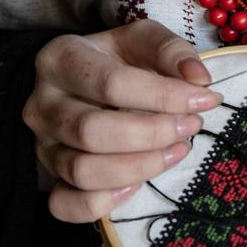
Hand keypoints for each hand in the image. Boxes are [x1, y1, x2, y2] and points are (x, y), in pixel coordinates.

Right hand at [22, 20, 221, 222]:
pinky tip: (137, 185)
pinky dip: (103, 202)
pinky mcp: (49, 177)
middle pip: (92, 132)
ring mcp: (41, 144)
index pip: (112, 84)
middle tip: (189, 127)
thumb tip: (199, 80)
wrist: (82, 82)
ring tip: (176, 151)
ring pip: (81, 171)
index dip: (164, 97)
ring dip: (138, 168)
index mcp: (62, 59)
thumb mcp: (143, 41)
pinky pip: (65, 205)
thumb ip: (172, 52)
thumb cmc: (116, 60)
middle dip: (152, 135)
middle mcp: (42, 104)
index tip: (205, 100)